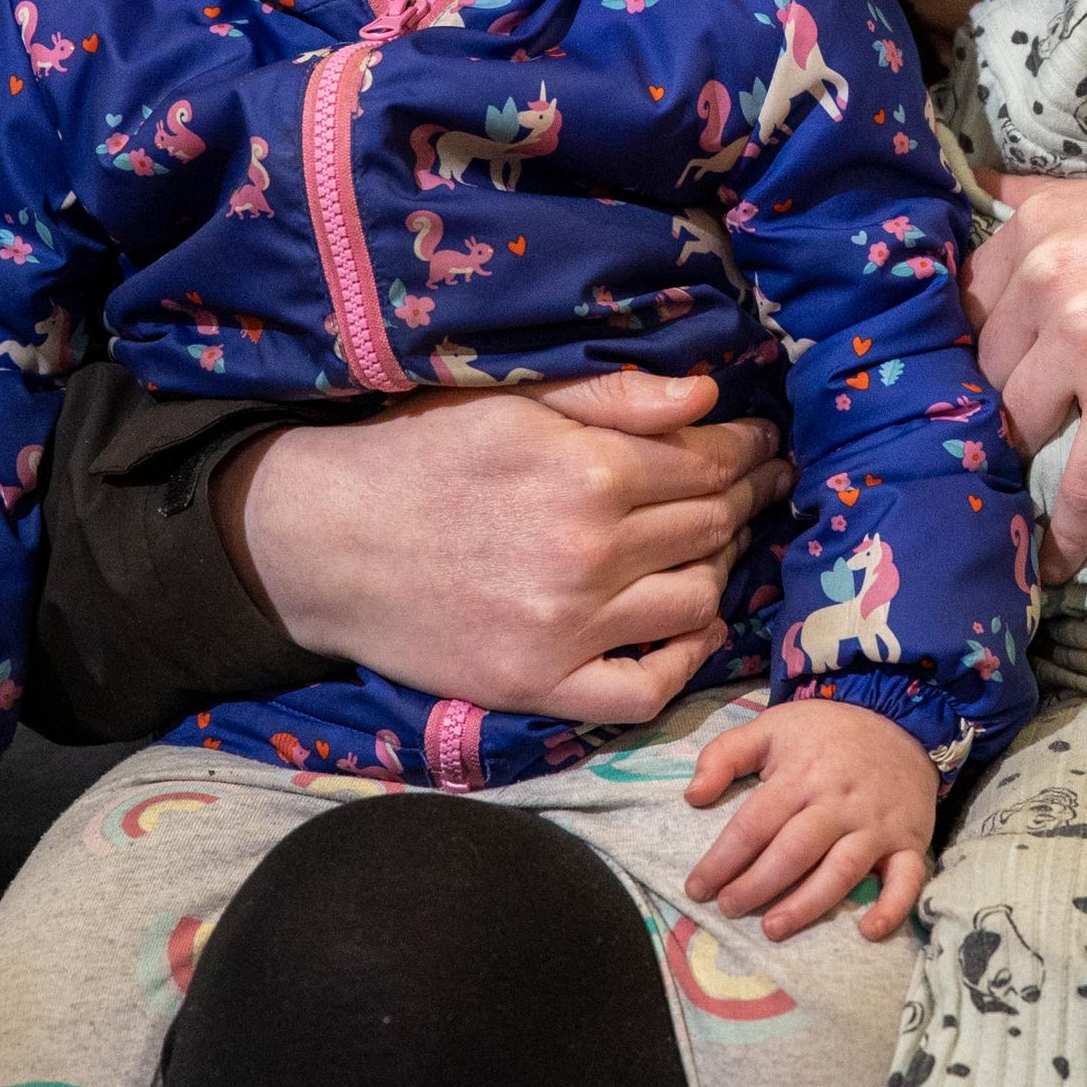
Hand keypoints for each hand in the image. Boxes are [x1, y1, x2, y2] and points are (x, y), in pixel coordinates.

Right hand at [224, 373, 790, 726]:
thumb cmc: (417, 456)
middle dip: (746, 501)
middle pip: (711, 528)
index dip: (747, 450)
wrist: (324, 541)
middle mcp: (591, 553)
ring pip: (697, 602)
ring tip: (718, 546)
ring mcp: (569, 628)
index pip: (709, 463)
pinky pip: (646, 688)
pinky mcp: (540, 685)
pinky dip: (685, 661)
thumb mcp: (512, 403)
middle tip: (761, 488)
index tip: (762, 444)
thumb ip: (613, 399)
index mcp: (590, 472)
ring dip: (721, 570)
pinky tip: (694, 628)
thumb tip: (708, 398)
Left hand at [680, 697, 936, 940]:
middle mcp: (838, 803)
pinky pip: (906, 879)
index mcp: (800, 775)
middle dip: (756, 887)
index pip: (754, 825)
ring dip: (807, 905)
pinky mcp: (909, 841)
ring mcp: (876, 825)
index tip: (697, 888)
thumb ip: (725, 754)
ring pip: (840, 871)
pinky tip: (868, 932)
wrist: (901, 722)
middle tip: (728, 909)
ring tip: (774, 929)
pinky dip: (891, 908)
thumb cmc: (827, 734)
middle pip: (793, 853)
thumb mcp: (772, 727)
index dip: (722, 860)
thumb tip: (692, 796)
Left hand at [968, 156, 1086, 579]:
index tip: (978, 373)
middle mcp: (1047, 281)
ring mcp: (1083, 341)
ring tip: (1021, 482)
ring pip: (1021, 419)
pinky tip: (1049, 563)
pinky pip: (1084, 476)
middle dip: (997, 399)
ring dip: (1023, 452)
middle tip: (1010, 426)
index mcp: (1038, 228)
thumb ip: (1042, 195)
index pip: (970, 301)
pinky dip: (1066, 528)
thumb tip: (985, 182)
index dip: (974, 345)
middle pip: (989, 365)